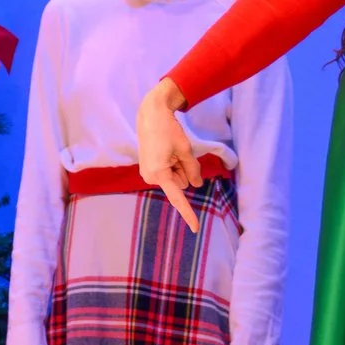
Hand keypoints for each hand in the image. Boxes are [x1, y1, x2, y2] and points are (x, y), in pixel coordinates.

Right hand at [135, 79, 202, 233]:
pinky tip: (165, 151)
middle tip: (177, 152)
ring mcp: (148, 174)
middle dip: (184, 171)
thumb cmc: (168, 130)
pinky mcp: (148, 169)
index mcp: (159, 173)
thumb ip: (193, 169)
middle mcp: (151, 177)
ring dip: (178, 167)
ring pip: (175, 179)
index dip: (188, 213)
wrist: (151, 115)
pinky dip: (172, 165)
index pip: (178, 198)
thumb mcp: (186, 150)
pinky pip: (168, 173)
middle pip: (181, 184)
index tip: (195, 228)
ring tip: (170, 150)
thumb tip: (197, 185)